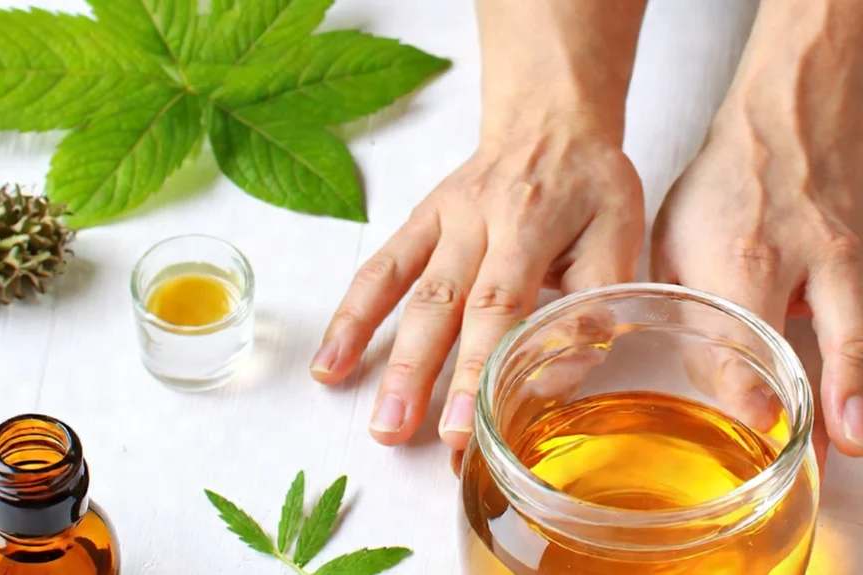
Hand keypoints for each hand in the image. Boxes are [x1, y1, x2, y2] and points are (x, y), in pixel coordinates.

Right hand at [311, 121, 643, 448]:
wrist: (548, 119)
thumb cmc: (588, 184)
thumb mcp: (618, 231)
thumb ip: (595, 299)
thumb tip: (558, 374)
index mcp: (531, 223)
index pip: (500, 304)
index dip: (478, 367)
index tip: (464, 428)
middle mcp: (478, 220)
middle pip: (442, 304)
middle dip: (418, 374)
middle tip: (399, 435)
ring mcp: (441, 220)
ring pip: (405, 292)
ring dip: (383, 356)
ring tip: (373, 420)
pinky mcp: (418, 221)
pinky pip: (380, 269)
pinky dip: (351, 315)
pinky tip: (330, 362)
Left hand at [651, 87, 862, 461]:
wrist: (788, 121)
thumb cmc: (722, 188)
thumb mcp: (676, 240)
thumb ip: (689, 310)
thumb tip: (709, 384)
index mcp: (743, 254)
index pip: (746, 329)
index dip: (750, 381)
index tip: (760, 420)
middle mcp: (807, 259)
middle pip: (833, 332)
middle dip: (838, 389)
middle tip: (837, 441)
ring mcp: (849, 259)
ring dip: (860, 387)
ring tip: (855, 435)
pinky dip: (862, 362)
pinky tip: (853, 403)